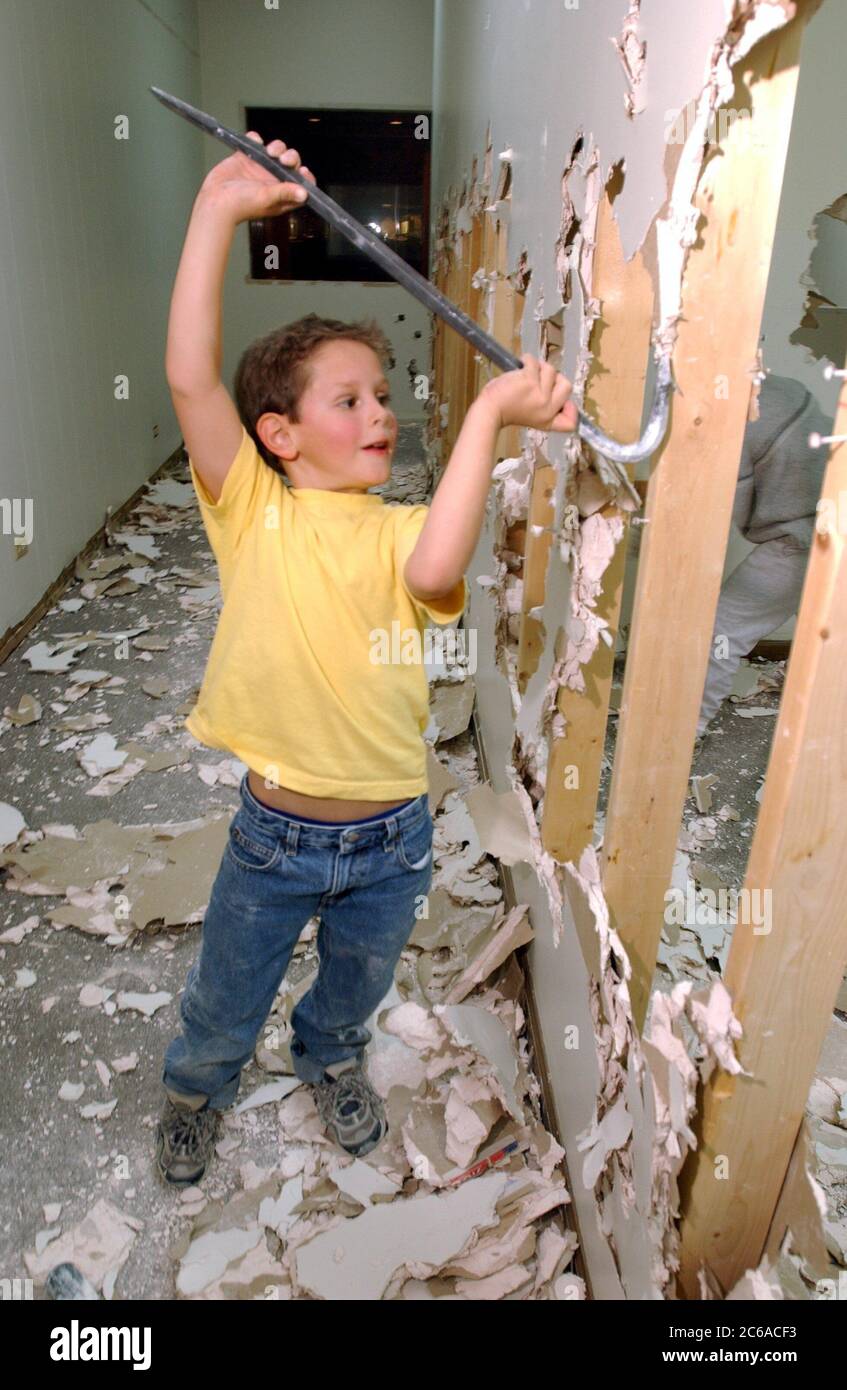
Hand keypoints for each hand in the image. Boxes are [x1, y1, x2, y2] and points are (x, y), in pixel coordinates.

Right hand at [197, 132, 316, 224]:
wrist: (215, 200)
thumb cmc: (241, 205)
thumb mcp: (267, 198)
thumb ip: (285, 193)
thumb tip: (304, 194)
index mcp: (282, 194)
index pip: (301, 185)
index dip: (305, 178)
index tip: (303, 171)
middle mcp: (273, 180)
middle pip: (291, 164)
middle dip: (291, 157)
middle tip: (284, 160)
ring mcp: (260, 168)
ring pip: (276, 151)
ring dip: (277, 147)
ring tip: (270, 151)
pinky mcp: (246, 158)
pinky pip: (255, 143)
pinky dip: (256, 139)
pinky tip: (254, 143)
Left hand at [480, 353, 577, 432]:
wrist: (490, 410)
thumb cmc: (508, 409)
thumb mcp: (534, 416)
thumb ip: (548, 406)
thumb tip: (562, 385)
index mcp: (548, 420)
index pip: (571, 421)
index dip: (571, 408)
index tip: (563, 402)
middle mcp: (547, 409)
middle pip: (567, 385)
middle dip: (554, 377)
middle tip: (539, 380)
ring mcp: (539, 395)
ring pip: (551, 370)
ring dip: (538, 367)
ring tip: (525, 375)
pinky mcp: (529, 381)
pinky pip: (535, 362)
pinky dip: (527, 360)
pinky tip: (520, 366)